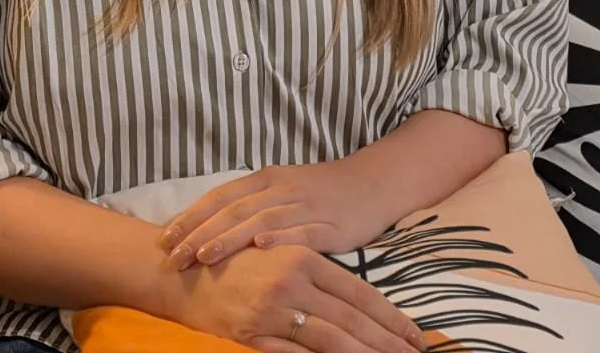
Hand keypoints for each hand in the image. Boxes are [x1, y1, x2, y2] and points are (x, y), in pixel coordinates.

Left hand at [159, 163, 389, 268]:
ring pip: (260, 220)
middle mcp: (280, 188)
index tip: (164, 237)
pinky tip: (260, 249)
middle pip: (233, 209)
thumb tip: (206, 227)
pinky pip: (301, 231)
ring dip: (230, 238)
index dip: (191, 216)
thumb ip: (249, 206)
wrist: (369, 185)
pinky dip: (280, 238)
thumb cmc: (318, 193)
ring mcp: (304, 205)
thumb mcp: (280, 192)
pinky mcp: (329, 225)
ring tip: (204, 256)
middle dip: (200, 233)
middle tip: (174, 256)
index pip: (220, 196)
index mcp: (266, 179)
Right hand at [160, 239, 424, 352]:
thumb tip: (359, 311)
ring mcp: (273, 310)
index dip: (391, 318)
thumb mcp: (282, 257)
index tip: (416, 337)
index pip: (360, 293)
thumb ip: (319, 280)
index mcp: (304, 257)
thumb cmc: (237, 261)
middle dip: (387, 343)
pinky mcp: (253, 334)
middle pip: (352, 319)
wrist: (183, 269)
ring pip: (331, 340)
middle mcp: (293, 281)